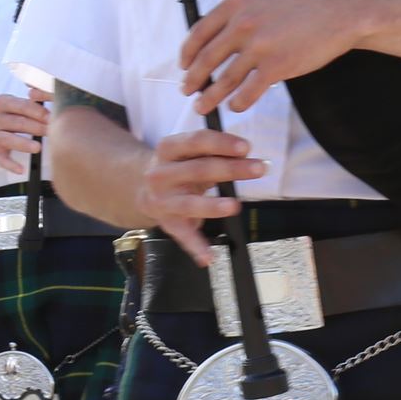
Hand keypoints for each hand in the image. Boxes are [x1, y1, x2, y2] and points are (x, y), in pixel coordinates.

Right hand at [0, 93, 50, 174]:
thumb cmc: (1, 113)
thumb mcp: (10, 103)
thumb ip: (28, 105)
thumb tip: (53, 111)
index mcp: (2, 102)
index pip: (23, 106)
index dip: (39, 112)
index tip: (53, 117)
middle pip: (18, 123)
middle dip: (36, 127)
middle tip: (52, 132)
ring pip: (8, 139)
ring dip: (23, 144)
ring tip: (38, 148)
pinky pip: (0, 159)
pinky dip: (10, 165)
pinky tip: (21, 170)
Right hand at [136, 129, 267, 265]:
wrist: (142, 188)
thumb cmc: (179, 166)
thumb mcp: (189, 152)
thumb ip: (214, 151)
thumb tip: (246, 154)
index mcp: (168, 149)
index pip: (196, 141)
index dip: (221, 143)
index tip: (246, 147)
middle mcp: (161, 174)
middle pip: (199, 170)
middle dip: (231, 169)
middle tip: (258, 169)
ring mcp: (163, 201)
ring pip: (190, 203)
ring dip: (213, 206)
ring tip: (234, 206)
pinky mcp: (167, 223)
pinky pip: (183, 236)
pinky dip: (196, 247)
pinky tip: (209, 257)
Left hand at [180, 0, 359, 113]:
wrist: (338, 13)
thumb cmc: (304, 5)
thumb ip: (240, 11)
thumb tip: (219, 29)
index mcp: (237, 5)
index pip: (200, 32)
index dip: (187, 52)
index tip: (184, 64)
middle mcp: (243, 25)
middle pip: (207, 59)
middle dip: (193, 79)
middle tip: (186, 90)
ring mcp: (259, 48)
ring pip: (224, 80)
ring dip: (209, 97)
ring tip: (202, 106)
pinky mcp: (276, 67)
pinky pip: (248, 92)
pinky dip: (238, 103)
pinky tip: (235, 106)